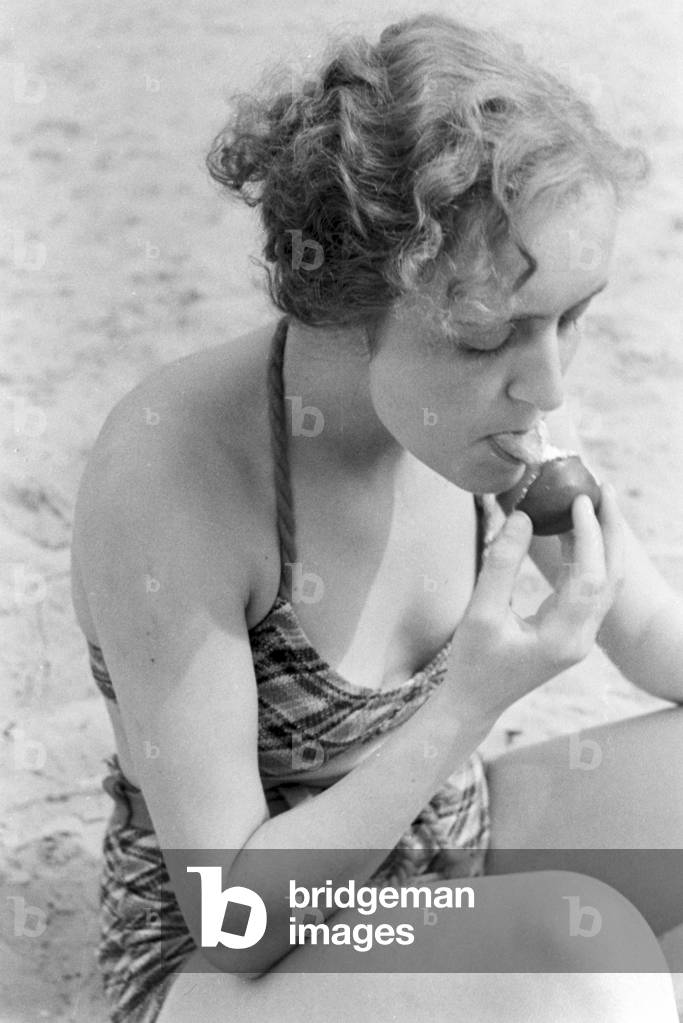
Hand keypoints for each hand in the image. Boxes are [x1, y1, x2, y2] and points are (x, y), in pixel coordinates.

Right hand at [445, 482, 624, 724]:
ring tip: (591, 503)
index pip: (590, 577)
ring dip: (602, 542)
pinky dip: (587, 557)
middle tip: (603, 489)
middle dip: (610, 531)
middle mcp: (581, 638)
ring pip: (605, 582)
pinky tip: (573, 532)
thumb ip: (501, 565)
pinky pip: (589, 588)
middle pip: (611, 576)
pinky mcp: (570, 632)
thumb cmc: (473, 662)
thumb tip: (522, 518)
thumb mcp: (481, 612)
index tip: (579, 500)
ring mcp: (579, 637)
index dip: (589, 534)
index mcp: (563, 637)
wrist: (474, 701)